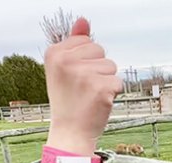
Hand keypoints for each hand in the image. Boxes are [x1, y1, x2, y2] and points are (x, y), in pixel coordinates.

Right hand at [44, 17, 122, 154]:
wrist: (70, 133)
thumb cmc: (68, 100)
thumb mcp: (64, 69)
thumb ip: (75, 43)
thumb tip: (83, 20)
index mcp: (54, 53)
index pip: (86, 41)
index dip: (85, 60)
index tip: (74, 79)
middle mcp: (66, 62)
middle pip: (100, 50)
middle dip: (97, 68)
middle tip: (83, 89)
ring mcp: (84, 75)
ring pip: (110, 65)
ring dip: (105, 81)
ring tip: (90, 96)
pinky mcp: (100, 88)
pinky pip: (117, 81)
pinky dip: (112, 94)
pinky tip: (98, 103)